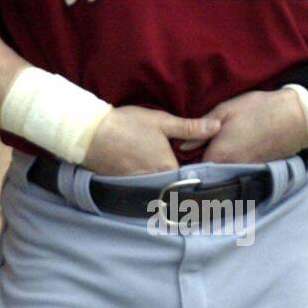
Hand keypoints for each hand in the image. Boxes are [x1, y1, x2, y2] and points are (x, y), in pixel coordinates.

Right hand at [83, 106, 221, 176]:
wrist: (90, 133)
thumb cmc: (127, 124)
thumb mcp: (161, 121)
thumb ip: (190, 127)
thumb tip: (217, 127)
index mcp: (167, 167)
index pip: (188, 174)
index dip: (192, 169)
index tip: (195, 164)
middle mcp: (154, 181)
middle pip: (172, 183)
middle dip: (178, 178)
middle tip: (178, 166)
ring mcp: (137, 185)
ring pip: (156, 185)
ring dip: (161, 181)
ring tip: (158, 168)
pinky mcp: (123, 184)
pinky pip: (141, 186)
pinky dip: (144, 180)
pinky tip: (141, 168)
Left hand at [177, 89, 307, 164]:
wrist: (295, 116)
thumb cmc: (257, 109)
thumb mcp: (225, 111)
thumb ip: (201, 128)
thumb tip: (182, 144)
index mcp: (219, 155)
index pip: (193, 168)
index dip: (185, 162)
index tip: (179, 157)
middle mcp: (231, 169)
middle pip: (208, 174)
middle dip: (199, 167)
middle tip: (194, 153)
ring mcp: (246, 171)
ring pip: (222, 174)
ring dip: (214, 167)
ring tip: (211, 152)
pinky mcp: (257, 169)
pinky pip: (236, 171)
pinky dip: (230, 165)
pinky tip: (230, 152)